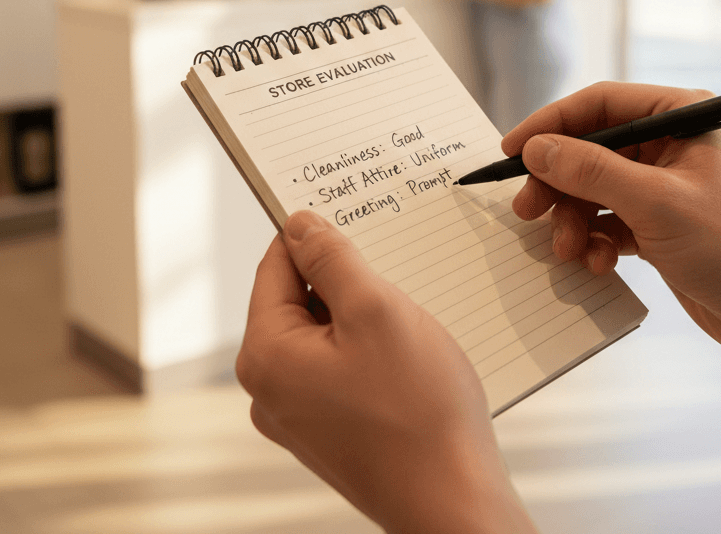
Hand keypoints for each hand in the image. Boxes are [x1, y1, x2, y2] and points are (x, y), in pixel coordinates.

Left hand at [236, 211, 537, 533]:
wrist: (454, 501)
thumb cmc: (419, 409)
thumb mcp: (376, 310)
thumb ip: (332, 259)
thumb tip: (299, 224)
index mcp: (266, 356)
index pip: (276, 266)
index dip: (313, 235)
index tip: (353, 218)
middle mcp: (270, 390)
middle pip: (299, 300)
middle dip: (345, 279)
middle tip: (394, 277)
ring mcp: (299, 416)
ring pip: (325, 333)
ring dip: (362, 315)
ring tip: (407, 323)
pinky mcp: (330, 432)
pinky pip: (340, 367)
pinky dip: (370, 349)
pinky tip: (408, 358)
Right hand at [503, 82, 720, 410]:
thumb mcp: (654, 203)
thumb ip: (590, 172)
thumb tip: (537, 149)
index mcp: (681, 116)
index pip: (601, 103)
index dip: (552, 124)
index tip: (512, 150)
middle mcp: (672, 144)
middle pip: (592, 149)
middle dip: (558, 182)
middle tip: (527, 210)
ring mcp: (666, 186)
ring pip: (596, 190)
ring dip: (574, 219)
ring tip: (567, 249)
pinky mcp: (662, 224)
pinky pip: (611, 221)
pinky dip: (596, 241)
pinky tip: (597, 263)